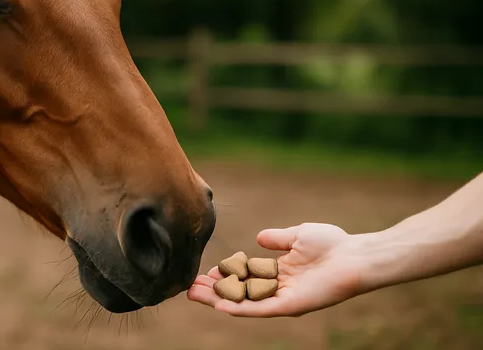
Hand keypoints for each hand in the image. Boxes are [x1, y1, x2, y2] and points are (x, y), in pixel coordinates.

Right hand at [187, 223, 364, 316]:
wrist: (354, 257)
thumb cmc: (332, 244)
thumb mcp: (298, 235)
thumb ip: (277, 239)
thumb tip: (258, 238)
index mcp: (279, 272)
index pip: (244, 277)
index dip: (224, 276)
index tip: (205, 272)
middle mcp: (277, 287)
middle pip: (239, 292)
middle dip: (214, 290)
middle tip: (189, 287)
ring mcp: (282, 298)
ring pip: (243, 302)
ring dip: (218, 300)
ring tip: (195, 295)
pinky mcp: (290, 305)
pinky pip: (260, 309)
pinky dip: (239, 308)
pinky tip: (220, 306)